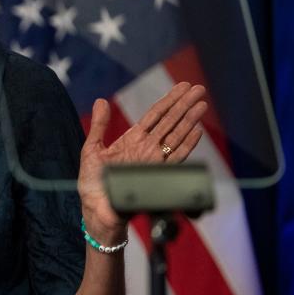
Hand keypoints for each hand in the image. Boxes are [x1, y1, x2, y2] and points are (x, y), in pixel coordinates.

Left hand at [78, 82, 207, 241]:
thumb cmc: (93, 181)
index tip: (182, 87)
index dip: (169, 100)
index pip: (155, 115)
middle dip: (184, 104)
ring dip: (189, 120)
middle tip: (198, 88)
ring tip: (201, 104)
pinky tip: (197, 130)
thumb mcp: (92, 149)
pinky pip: (176, 157)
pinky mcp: (157, 174)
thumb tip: (101, 101)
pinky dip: (187, 143)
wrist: (97, 208)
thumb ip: (99, 125)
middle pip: (170, 121)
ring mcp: (154, 160)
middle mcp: (147, 147)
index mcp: (132, 139)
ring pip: (176, 135)